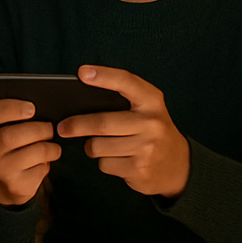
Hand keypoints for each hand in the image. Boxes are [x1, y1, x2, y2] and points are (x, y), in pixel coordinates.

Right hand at [0, 99, 60, 206]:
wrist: (7, 182)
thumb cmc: (11, 145)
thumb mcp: (3, 129)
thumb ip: (15, 115)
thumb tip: (43, 105)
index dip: (11, 108)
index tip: (31, 108)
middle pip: (12, 136)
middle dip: (40, 129)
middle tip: (49, 128)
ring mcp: (1, 170)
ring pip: (37, 151)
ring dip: (51, 146)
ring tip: (50, 144)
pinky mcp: (17, 185)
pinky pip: (42, 168)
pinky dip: (49, 161)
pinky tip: (43, 161)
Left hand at [56, 65, 189, 197]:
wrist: (178, 166)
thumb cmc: (152, 132)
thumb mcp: (147, 111)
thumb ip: (123, 103)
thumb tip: (78, 103)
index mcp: (152, 101)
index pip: (126, 82)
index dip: (104, 76)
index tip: (82, 73)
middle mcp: (152, 122)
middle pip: (102, 123)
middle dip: (76, 125)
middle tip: (62, 127)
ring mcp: (146, 147)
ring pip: (98, 146)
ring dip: (91, 147)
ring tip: (99, 145)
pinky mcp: (139, 169)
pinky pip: (104, 164)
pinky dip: (103, 162)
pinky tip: (117, 159)